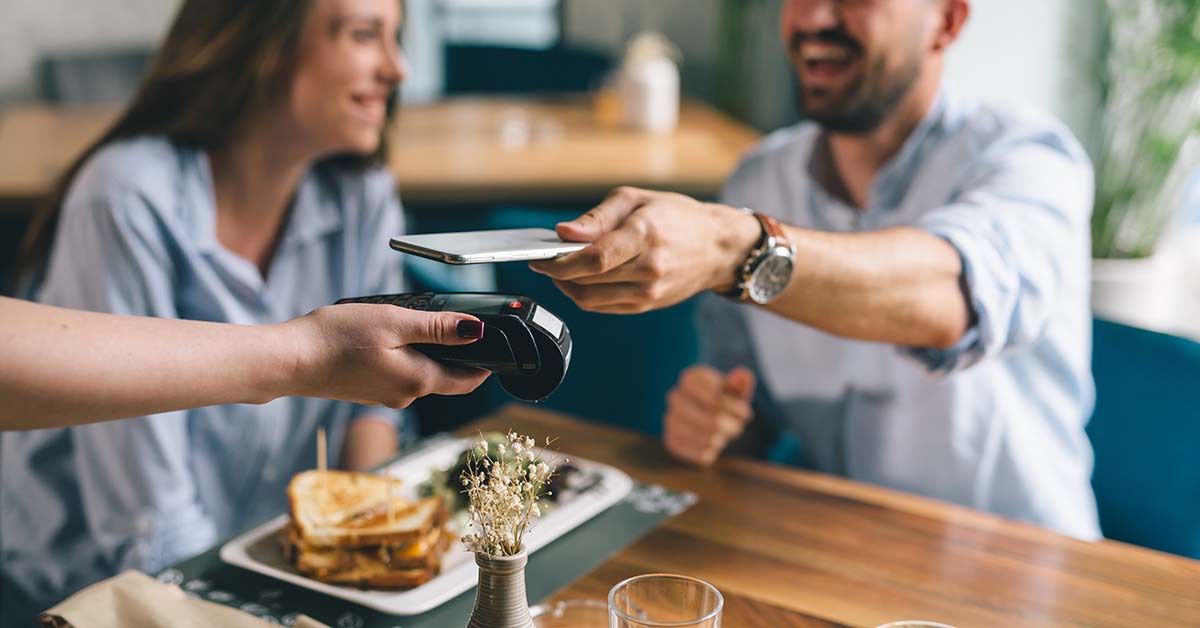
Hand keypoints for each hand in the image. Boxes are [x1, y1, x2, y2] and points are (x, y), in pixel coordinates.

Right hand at [281, 304, 490, 408]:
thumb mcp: (393, 323)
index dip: (486, 365)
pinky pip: (399, 376)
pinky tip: (389, 339)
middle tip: (462, 327)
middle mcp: (405, 396)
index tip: (497, 347)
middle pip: (446, 379)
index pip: (467, 381)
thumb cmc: (336, 339)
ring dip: (428, 355)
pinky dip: (404, 359)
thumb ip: (437, 329)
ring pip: (421, 376)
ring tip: (423, 326)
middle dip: (458, 357)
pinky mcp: (368, 392)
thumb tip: (476, 330)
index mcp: (418, 381)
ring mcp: (385, 397)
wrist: (289, 361)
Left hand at [528, 186, 759, 312]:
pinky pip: (603, 306)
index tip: (538, 257)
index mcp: (645, 235)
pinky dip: (584, 295)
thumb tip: (563, 233)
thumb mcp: (636, 199)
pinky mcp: (647, 305)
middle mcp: (649, 268)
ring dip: (567, 286)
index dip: (560, 262)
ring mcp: (649, 291)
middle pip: (587, 280)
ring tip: (559, 269)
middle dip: (557, 272)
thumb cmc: (676, 215)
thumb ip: (597, 217)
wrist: (717, 247)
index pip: (594, 258)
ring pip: (590, 299)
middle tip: (543, 259)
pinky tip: (580, 279)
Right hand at [663, 365, 755, 465]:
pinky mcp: (671, 440)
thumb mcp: (735, 390)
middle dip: (731, 426)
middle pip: (712, 420)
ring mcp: (670, 419)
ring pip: (705, 437)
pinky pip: (697, 452)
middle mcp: (675, 396)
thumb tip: (743, 375)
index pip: (716, 398)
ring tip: (725, 435)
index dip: (735, 409)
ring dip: (722, 439)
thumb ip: (740, 383)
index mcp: (691, 378)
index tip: (746, 413)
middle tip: (739, 428)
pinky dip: (710, 452)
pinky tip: (714, 445)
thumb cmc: (724, 400)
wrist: (705, 415)